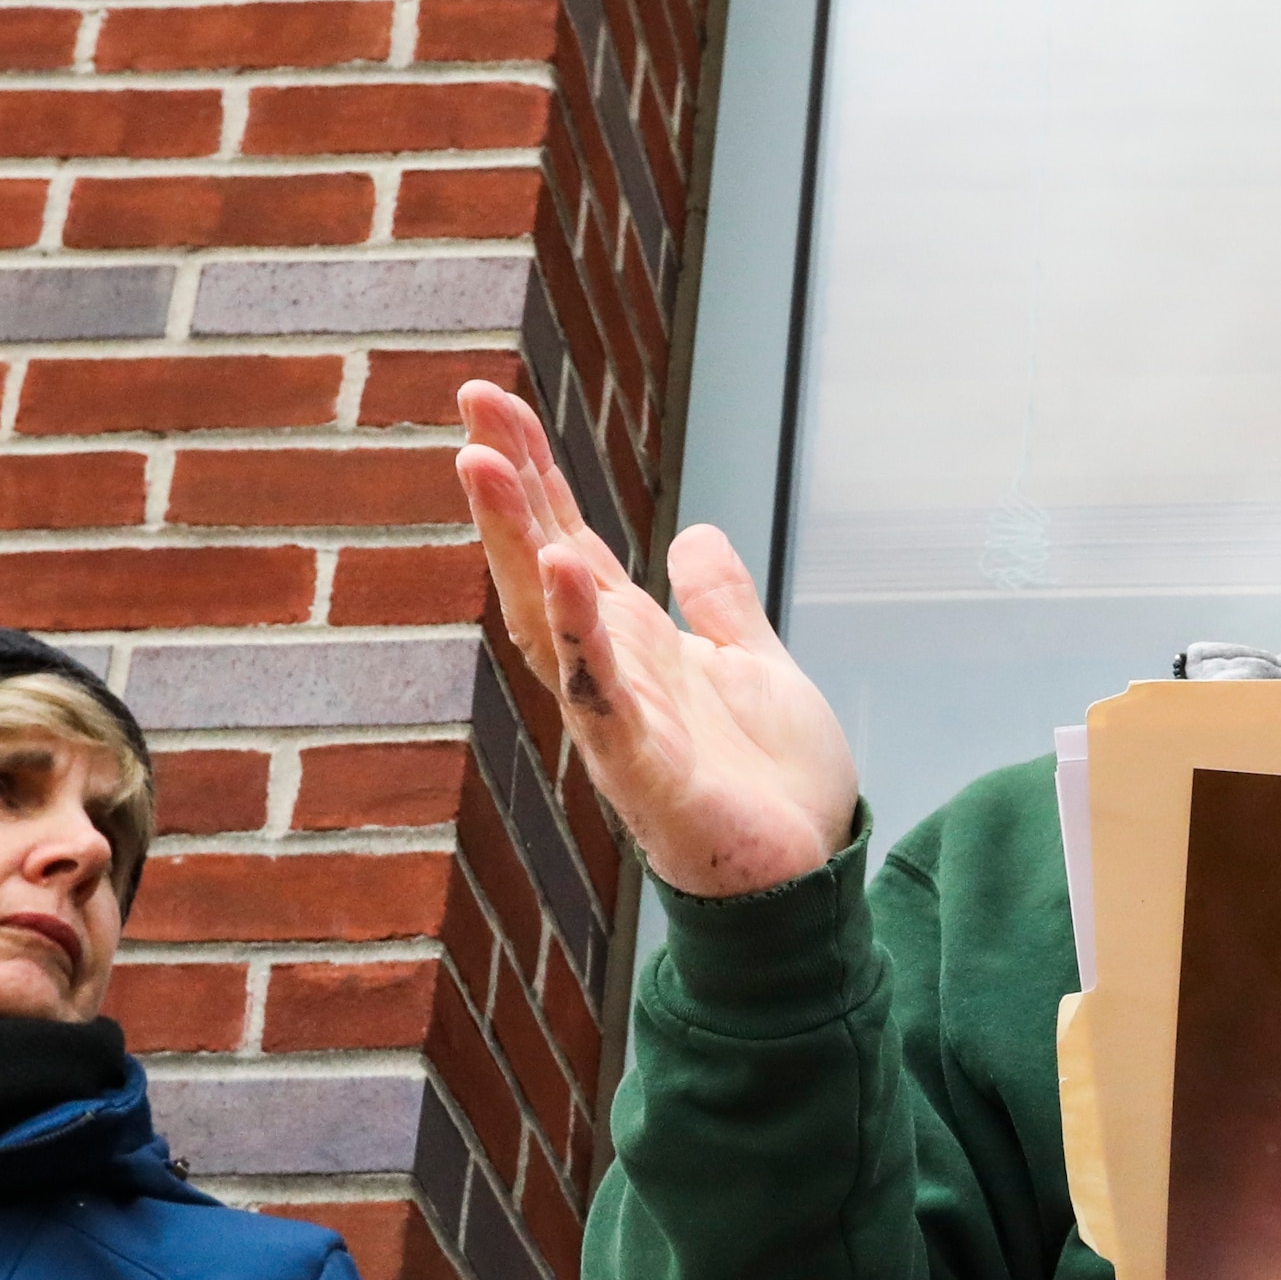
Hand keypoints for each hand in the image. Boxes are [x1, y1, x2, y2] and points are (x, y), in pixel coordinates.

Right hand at [455, 377, 855, 899]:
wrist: (809, 884)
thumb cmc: (774, 790)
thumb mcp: (754, 668)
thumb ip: (721, 607)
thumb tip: (695, 537)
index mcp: (634, 644)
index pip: (568, 538)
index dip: (534, 470)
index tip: (491, 396)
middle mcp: (611, 673)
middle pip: (542, 564)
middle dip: (507, 486)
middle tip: (471, 401)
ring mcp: (620, 721)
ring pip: (550, 621)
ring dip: (517, 541)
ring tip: (484, 462)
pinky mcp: (647, 771)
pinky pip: (602, 696)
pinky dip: (580, 633)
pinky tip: (566, 567)